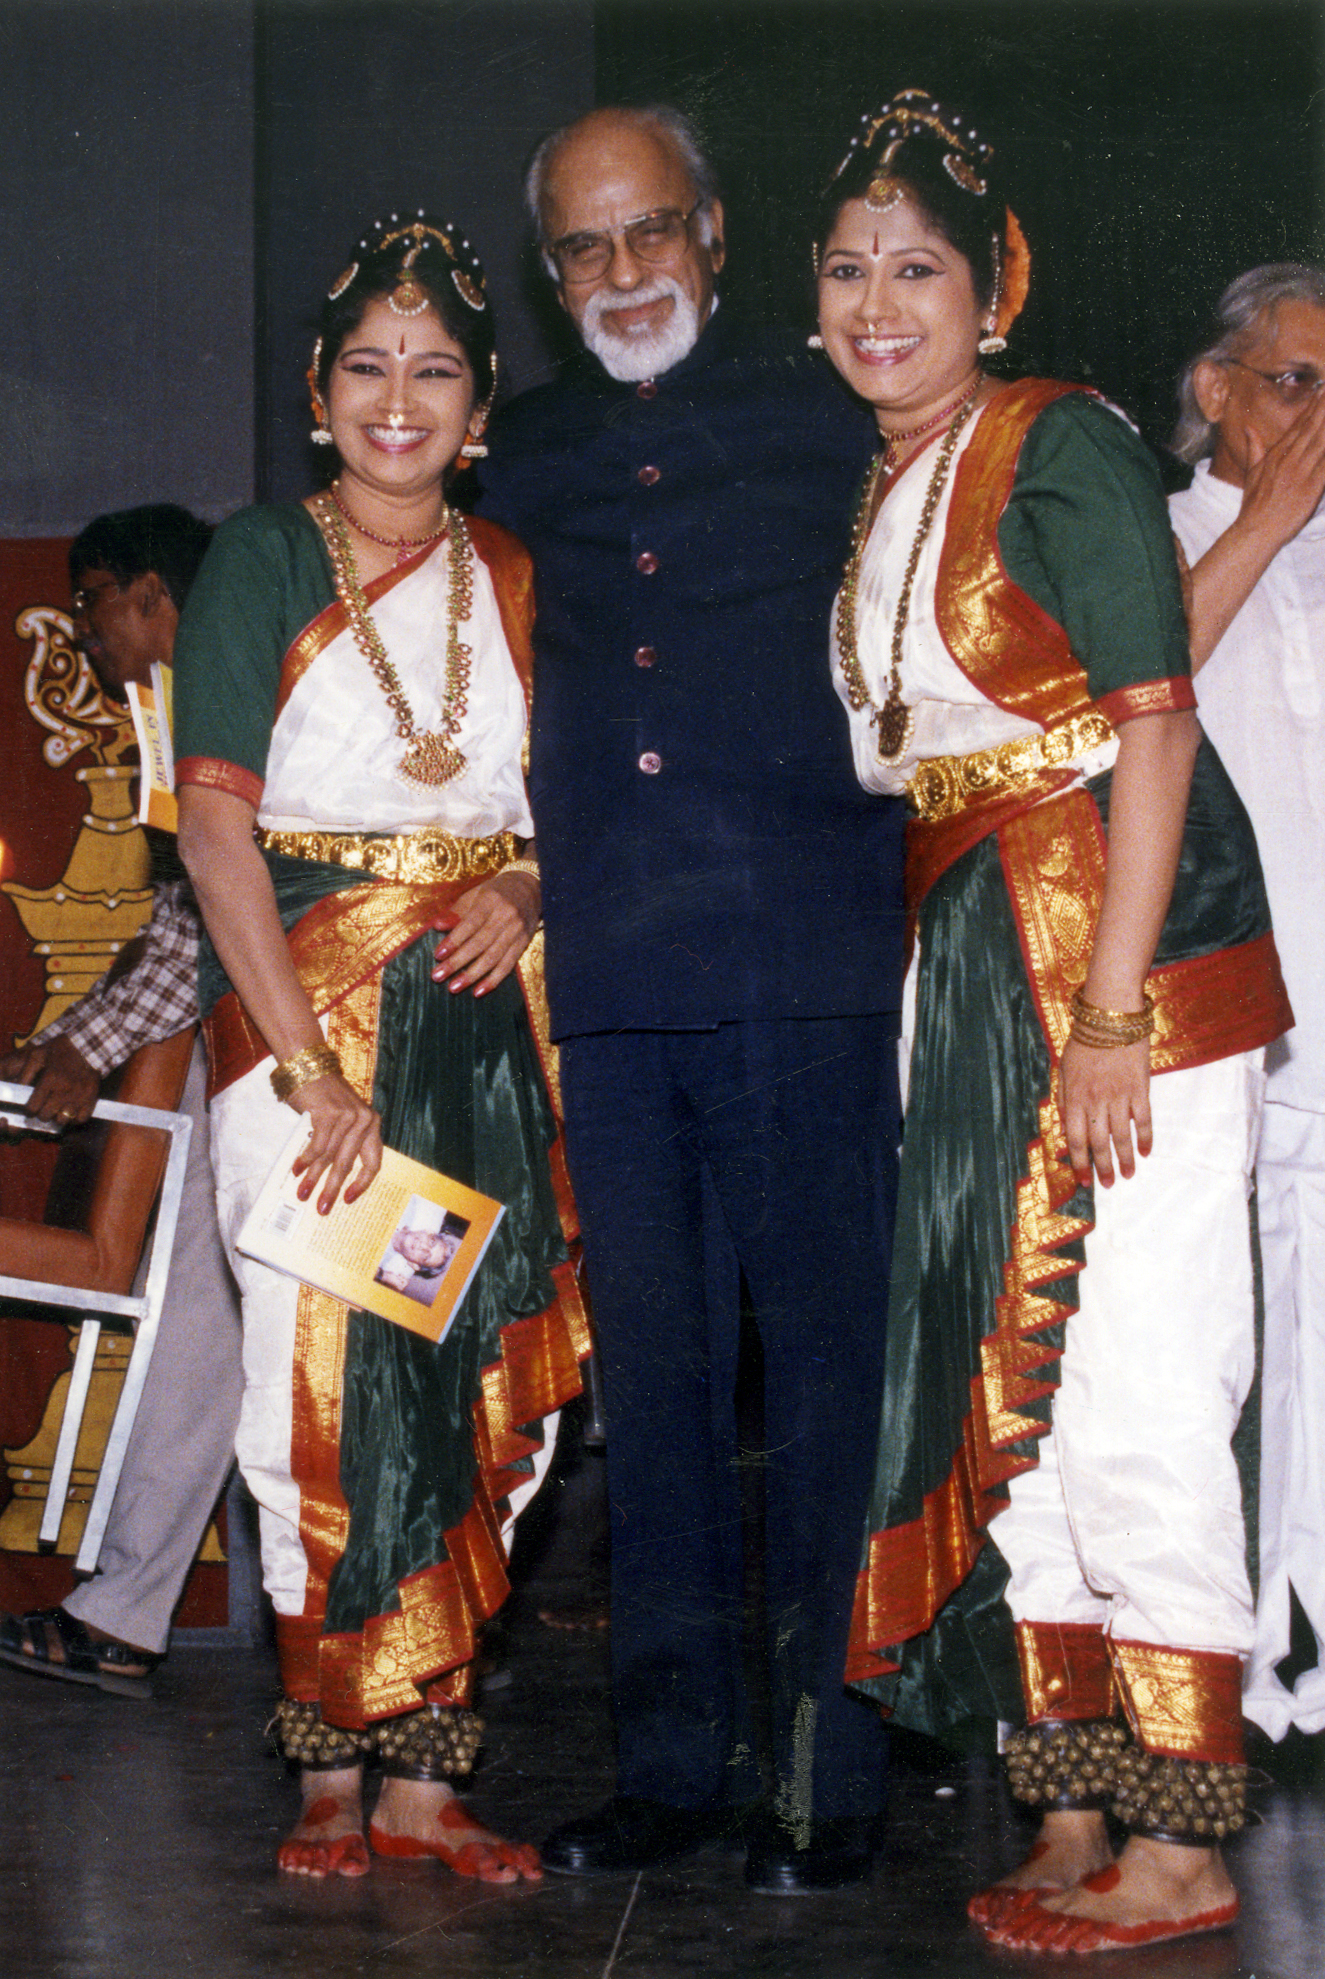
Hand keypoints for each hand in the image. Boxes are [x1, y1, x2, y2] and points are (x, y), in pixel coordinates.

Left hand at [0, 1036, 99, 1125]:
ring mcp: (79, 1095)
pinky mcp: (91, 1098)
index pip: (33, 1107)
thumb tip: (19, 1089)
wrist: (89, 1046)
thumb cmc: (61, 1049)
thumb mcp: (38, 1054)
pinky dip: (74, 1119)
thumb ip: (25, 1072)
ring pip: (62, 1120)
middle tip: (43, 1108)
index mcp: (50, 1079)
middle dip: (41, 1114)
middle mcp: (64, 1090)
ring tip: (57, 1110)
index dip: (29, 1110)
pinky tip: (71, 1111)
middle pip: (46, 1116)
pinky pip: (80, 1119)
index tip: (30, 1108)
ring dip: (57, 1117)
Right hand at [288, 1071, 382, 1212]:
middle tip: (322, 1208)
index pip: (373, 1162)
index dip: (361, 1184)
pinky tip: (296, 1170)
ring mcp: (347, 1116)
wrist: (310, 1067)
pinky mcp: (329, 1112)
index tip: (348, 1200)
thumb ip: (342, 1144)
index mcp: (372, 1125)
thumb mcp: (342, 1120)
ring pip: (329, 1157)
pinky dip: (305, 1160)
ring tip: (303, 1193)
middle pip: (348, 1164)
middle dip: (332, 1189)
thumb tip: (330, 1179)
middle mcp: (364, 1120)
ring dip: (313, 1178)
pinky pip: (316, 1145)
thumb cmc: (324, 1097)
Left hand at [431, 871, 540, 996]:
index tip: (437, 955)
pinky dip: (493, 980)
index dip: (454, 941)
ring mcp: (517, 931)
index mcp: (491, 901)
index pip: (470, 924)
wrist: (531, 888)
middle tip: (438, 977)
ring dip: (472, 975)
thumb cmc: (496, 892)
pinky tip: (478, 991)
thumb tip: (437, 926)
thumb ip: (457, 911)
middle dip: (457, 962)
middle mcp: (506, 916)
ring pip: (493, 958)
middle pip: (480, 944)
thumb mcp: (475, 895)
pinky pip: (508, 966)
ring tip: (454, 987)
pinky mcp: (524, 943)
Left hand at [1060, 1036, 1152, 1187]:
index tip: (1083, 1179)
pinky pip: (1144, 1119)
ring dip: (1125, 1159)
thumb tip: (1066, 1128)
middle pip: (1099, 1142)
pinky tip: (1146, 1152)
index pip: (1075, 1139)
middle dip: (1103, 1167)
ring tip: (1127, 1175)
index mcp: (1075, 1097)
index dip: (1079, 1162)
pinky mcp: (1140, 1088)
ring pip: (1122, 1135)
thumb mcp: (1064, 1069)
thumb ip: (1065, 1099)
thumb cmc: (1084, 1040)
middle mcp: (1096, 1100)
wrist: (1111, 1016)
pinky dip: (1146, 1137)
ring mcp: (1120, 1096)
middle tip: (1108, 1184)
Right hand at [1239, 389, 1324, 555]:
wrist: (1256, 530)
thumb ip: (1254, 447)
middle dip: (1324, 406)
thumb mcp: (1252, 473)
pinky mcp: (1312, 486)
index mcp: (1277, 454)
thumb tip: (1249, 427)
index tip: (1322, 389)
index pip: (1299, 424)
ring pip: (1322, 440)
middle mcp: (1290, 458)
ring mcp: (1302, 471)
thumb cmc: (1254, 505)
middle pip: (1313, 426)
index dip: (1313, 406)